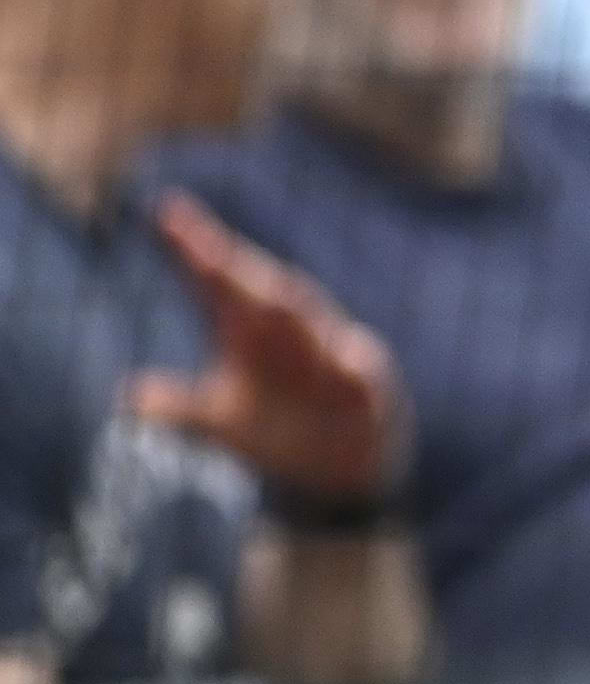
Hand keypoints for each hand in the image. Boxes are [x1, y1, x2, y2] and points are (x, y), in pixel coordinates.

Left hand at [121, 195, 407, 502]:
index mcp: (249, 329)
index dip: (194, 249)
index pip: (217, 281)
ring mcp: (329, 355)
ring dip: (289, 311)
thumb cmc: (273, 428)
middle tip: (206, 251)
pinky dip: (354, 369)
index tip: (165, 217)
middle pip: (259, 292)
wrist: (336, 466)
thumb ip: (180, 408)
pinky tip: (351, 362)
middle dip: (236, 272)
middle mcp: (288, 331)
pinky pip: (360, 376)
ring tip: (268, 292)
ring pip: (309, 325)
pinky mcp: (364, 388)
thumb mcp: (219, 421)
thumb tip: (131, 397)